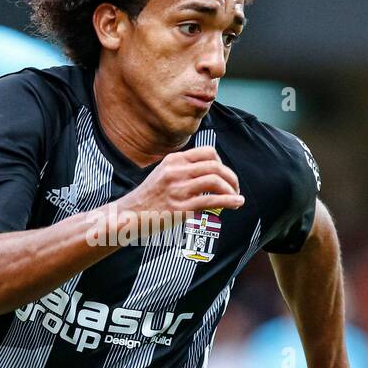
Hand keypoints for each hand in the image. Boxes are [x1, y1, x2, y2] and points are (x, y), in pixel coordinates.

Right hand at [115, 145, 243, 234]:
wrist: (130, 215)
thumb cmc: (150, 197)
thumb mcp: (163, 173)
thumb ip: (183, 168)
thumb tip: (210, 171)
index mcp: (173, 160)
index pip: (208, 152)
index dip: (222, 163)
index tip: (225, 174)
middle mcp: (176, 172)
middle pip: (215, 166)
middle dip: (231, 177)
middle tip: (235, 187)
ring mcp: (178, 190)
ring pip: (215, 181)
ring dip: (232, 189)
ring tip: (236, 197)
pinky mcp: (181, 208)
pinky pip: (212, 201)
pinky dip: (229, 201)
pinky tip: (236, 204)